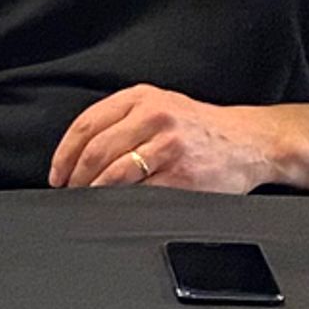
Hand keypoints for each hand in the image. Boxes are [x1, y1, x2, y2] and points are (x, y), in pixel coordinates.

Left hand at [49, 86, 283, 191]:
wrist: (251, 141)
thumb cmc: (200, 128)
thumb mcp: (161, 107)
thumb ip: (123, 120)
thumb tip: (78, 155)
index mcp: (142, 98)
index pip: (87, 124)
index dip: (64, 154)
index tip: (57, 174)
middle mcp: (154, 116)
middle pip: (96, 151)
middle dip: (76, 178)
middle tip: (71, 193)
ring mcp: (169, 145)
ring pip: (114, 173)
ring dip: (95, 193)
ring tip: (90, 202)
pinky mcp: (182, 174)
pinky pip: (141, 193)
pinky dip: (122, 204)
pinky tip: (117, 209)